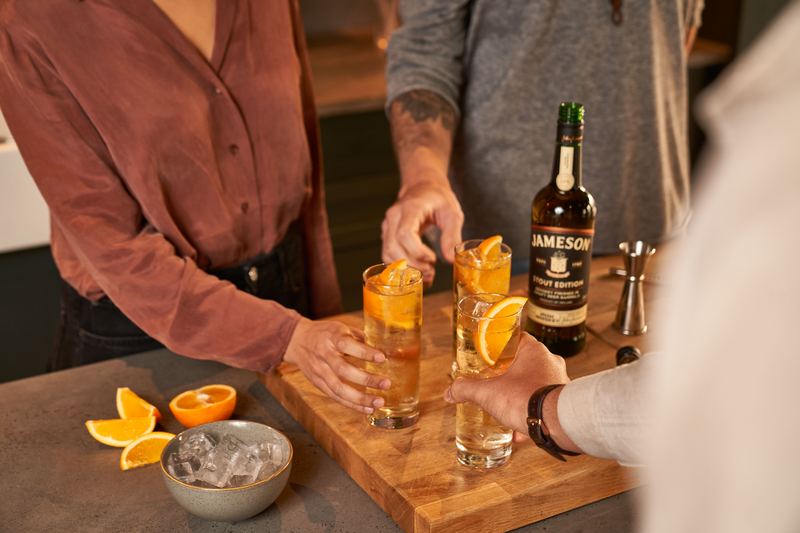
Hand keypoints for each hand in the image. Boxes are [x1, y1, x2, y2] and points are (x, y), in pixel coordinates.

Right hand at [283, 318, 390, 413]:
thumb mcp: (341, 328)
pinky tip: (367, 408)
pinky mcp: (317, 383)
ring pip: (338, 388)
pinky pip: (335, 397)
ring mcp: (319, 371)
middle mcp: (323, 354)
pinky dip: (352, 404)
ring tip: (379, 402)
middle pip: (343, 370)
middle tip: (386, 383)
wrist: (297, 340)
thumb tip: (387, 347)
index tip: (381, 358)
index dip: (364, 352)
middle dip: (366, 379)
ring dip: (360, 398)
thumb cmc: (325, 333)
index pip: (346, 344)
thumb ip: (361, 338)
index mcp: (331, 336)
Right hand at [381, 169, 462, 286]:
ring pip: (388, 254)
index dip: (417, 251)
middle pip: (393, 247)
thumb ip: (452, 236)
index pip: (405, 233)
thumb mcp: (452, 213)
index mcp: (410, 208)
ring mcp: (387, 226)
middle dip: (412, 264)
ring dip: (405, 269)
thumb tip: (451, 260)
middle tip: (431, 272)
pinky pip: (388, 255)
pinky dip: (400, 268)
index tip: (432, 259)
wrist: (423, 187)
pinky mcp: (387, 235)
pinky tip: (417, 272)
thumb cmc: (438, 198)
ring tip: (426, 273)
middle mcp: (394, 217)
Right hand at [444, 333, 570, 443]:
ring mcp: (560, 382)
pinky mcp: (565, 402)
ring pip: (537, 385)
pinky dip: (533, 415)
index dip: (504, 346)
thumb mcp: (488, 393)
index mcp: (534, 351)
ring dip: (523, 396)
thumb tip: (450, 392)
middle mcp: (551, 362)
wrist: (556, 423)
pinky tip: (521, 431)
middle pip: (527, 363)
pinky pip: (546, 405)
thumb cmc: (525, 399)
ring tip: (508, 410)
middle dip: (511, 375)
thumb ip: (467, 389)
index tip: (494, 353)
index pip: (518, 339)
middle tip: (498, 384)